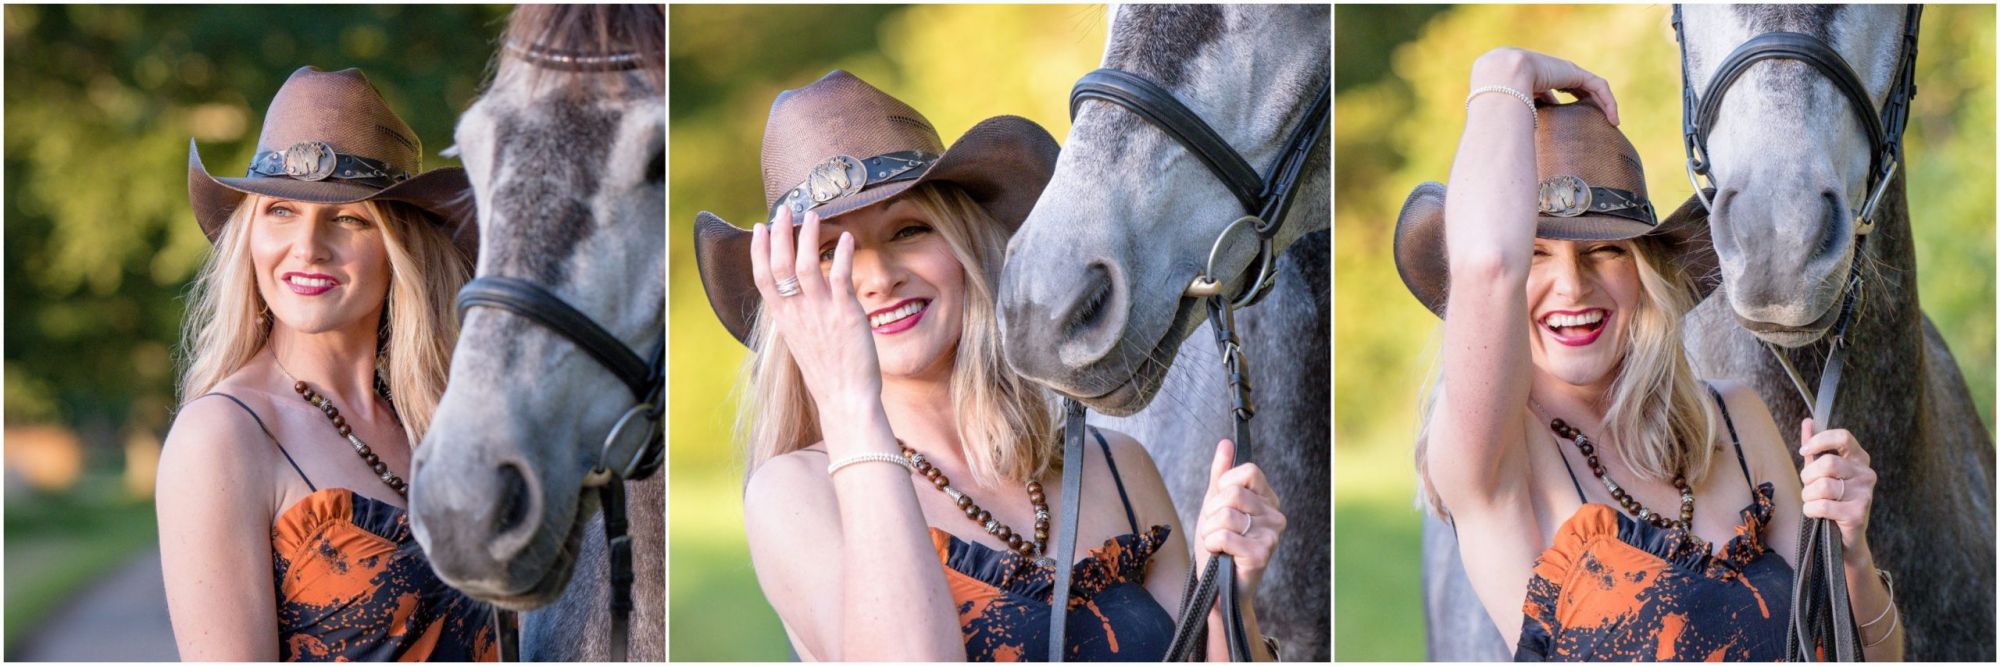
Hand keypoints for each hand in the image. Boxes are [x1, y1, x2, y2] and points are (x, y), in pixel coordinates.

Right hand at [750, 207, 881, 429]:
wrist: (845, 399)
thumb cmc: (827, 373)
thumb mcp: (802, 342)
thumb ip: (797, 317)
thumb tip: (795, 298)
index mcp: (784, 319)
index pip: (763, 277)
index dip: (758, 250)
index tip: (759, 227)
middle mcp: (797, 312)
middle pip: (779, 264)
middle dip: (779, 233)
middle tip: (784, 209)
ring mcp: (820, 312)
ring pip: (807, 264)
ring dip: (808, 236)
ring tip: (813, 214)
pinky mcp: (845, 313)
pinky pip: (839, 275)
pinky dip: (841, 253)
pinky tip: (844, 237)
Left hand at [1192, 439, 1284, 605]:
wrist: (1217, 587)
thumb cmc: (1218, 546)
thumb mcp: (1215, 504)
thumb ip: (1221, 474)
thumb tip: (1226, 443)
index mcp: (1268, 499)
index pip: (1248, 471)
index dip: (1225, 485)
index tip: (1220, 503)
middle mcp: (1276, 515)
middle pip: (1233, 492)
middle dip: (1212, 511)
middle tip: (1216, 528)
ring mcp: (1271, 536)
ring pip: (1226, 514)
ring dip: (1210, 530)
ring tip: (1217, 543)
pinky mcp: (1261, 554)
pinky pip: (1224, 535)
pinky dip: (1212, 544)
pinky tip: (1219, 555)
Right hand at [1471, 48, 1618, 124]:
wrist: (1501, 77)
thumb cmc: (1497, 98)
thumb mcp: (1507, 113)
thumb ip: (1513, 123)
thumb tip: (1509, 147)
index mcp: (1530, 78)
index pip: (1550, 88)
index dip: (1559, 103)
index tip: (1564, 122)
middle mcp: (1549, 71)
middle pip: (1574, 86)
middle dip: (1585, 103)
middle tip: (1593, 122)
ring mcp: (1562, 70)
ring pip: (1590, 87)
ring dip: (1602, 104)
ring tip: (1610, 122)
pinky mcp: (1574, 72)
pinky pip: (1598, 86)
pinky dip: (1607, 101)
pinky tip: (1612, 119)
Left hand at [1798, 418, 1876, 563]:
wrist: (1845, 537)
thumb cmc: (1832, 499)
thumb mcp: (1822, 471)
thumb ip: (1816, 447)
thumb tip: (1807, 422)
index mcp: (1859, 459)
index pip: (1843, 437)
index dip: (1820, 441)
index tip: (1804, 452)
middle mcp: (1866, 474)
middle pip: (1827, 463)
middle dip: (1808, 477)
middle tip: (1808, 487)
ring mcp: (1865, 494)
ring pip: (1822, 486)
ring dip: (1808, 496)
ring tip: (1813, 501)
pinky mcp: (1858, 514)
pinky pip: (1822, 506)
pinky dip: (1811, 510)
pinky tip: (1816, 513)